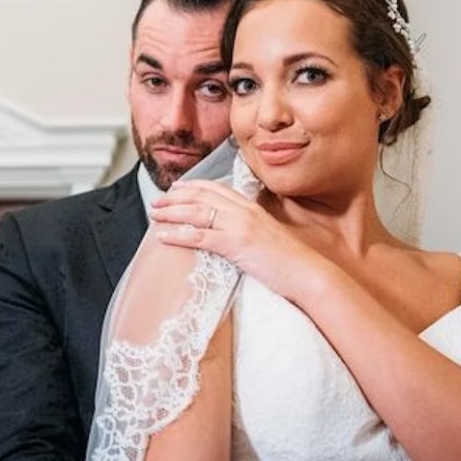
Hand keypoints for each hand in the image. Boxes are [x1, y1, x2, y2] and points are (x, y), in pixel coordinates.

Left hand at [150, 180, 330, 299]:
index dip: (192, 186)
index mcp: (252, 207)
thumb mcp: (268, 235)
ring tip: (154, 215)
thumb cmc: (289, 261)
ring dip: (171, 212)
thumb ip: (251, 227)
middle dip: (175, 197)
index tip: (175, 188)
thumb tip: (235, 230)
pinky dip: (178, 235)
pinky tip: (163, 237)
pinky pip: (200, 236)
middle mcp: (244, 211)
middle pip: (202, 196)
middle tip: (157, 202)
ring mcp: (240, 226)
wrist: (307, 274)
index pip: (216, 188)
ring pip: (197, 212)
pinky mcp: (236, 245)